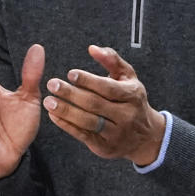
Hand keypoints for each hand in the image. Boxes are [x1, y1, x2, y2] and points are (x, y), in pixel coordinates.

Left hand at [43, 45, 165, 165]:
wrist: (145, 136)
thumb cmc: (132, 100)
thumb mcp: (128, 77)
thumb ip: (111, 60)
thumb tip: (92, 49)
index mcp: (132, 95)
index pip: (108, 88)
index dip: (88, 81)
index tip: (70, 74)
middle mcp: (126, 115)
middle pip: (95, 104)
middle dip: (72, 94)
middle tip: (52, 84)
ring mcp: (116, 133)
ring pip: (88, 121)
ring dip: (66, 111)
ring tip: (49, 101)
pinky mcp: (105, 147)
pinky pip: (83, 135)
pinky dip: (66, 125)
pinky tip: (54, 116)